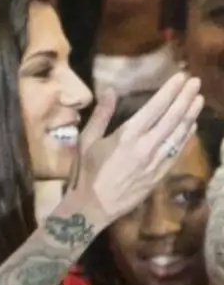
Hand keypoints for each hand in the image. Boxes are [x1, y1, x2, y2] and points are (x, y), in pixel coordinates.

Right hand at [69, 74, 202, 224]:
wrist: (93, 207)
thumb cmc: (85, 172)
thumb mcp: (86, 141)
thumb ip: (101, 115)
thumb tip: (109, 90)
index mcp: (127, 136)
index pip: (155, 107)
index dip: (170, 91)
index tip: (180, 77)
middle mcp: (146, 147)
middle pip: (172, 118)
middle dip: (185, 98)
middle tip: (196, 82)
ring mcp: (156, 162)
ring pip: (179, 134)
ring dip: (191, 115)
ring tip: (199, 99)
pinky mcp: (160, 174)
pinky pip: (178, 151)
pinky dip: (186, 136)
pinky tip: (191, 126)